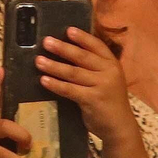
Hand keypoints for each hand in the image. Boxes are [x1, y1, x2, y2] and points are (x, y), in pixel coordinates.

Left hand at [35, 27, 134, 143]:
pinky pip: (70, 90)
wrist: (119, 127)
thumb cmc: (109, 101)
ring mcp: (101, 86)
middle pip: (82, 57)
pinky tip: (43, 80)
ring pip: (73, 72)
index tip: (68, 30)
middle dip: (62, 48)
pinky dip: (55, 84)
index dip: (82, 37)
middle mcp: (109, 72)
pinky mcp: (92, 100)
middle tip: (46, 41)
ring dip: (54, 66)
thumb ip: (94, 68)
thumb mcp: (107, 80)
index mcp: (112, 64)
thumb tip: (68, 53)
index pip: (97, 46)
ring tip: (38, 60)